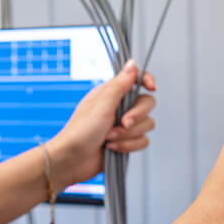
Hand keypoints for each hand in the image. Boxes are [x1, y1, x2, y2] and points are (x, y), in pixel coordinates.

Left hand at [48, 60, 155, 188]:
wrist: (71, 160)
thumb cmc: (79, 132)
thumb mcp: (101, 105)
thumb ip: (120, 84)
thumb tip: (132, 63)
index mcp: (110, 94)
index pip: (136, 80)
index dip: (147, 81)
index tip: (152, 88)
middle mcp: (118, 107)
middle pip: (146, 104)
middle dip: (136, 116)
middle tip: (122, 122)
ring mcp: (122, 125)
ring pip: (146, 125)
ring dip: (127, 135)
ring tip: (108, 138)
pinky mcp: (125, 142)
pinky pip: (142, 141)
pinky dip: (128, 146)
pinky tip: (112, 147)